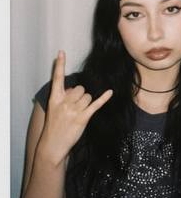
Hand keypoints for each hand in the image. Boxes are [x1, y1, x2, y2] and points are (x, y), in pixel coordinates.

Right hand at [38, 50, 112, 164]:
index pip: (56, 78)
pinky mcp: (82, 117)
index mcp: (54, 99)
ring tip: (78, 113)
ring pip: (87, 96)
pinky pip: (95, 104)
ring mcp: (73, 110)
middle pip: (80, 88)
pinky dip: (104, 98)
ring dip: (86, 103)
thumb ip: (64, 97)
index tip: (61, 52)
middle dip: (80, 95)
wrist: (53, 145)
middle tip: (74, 108)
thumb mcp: (54, 109)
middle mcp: (64, 102)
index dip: (59, 65)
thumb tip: (76, 88)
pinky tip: (110, 92)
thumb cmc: (55, 126)